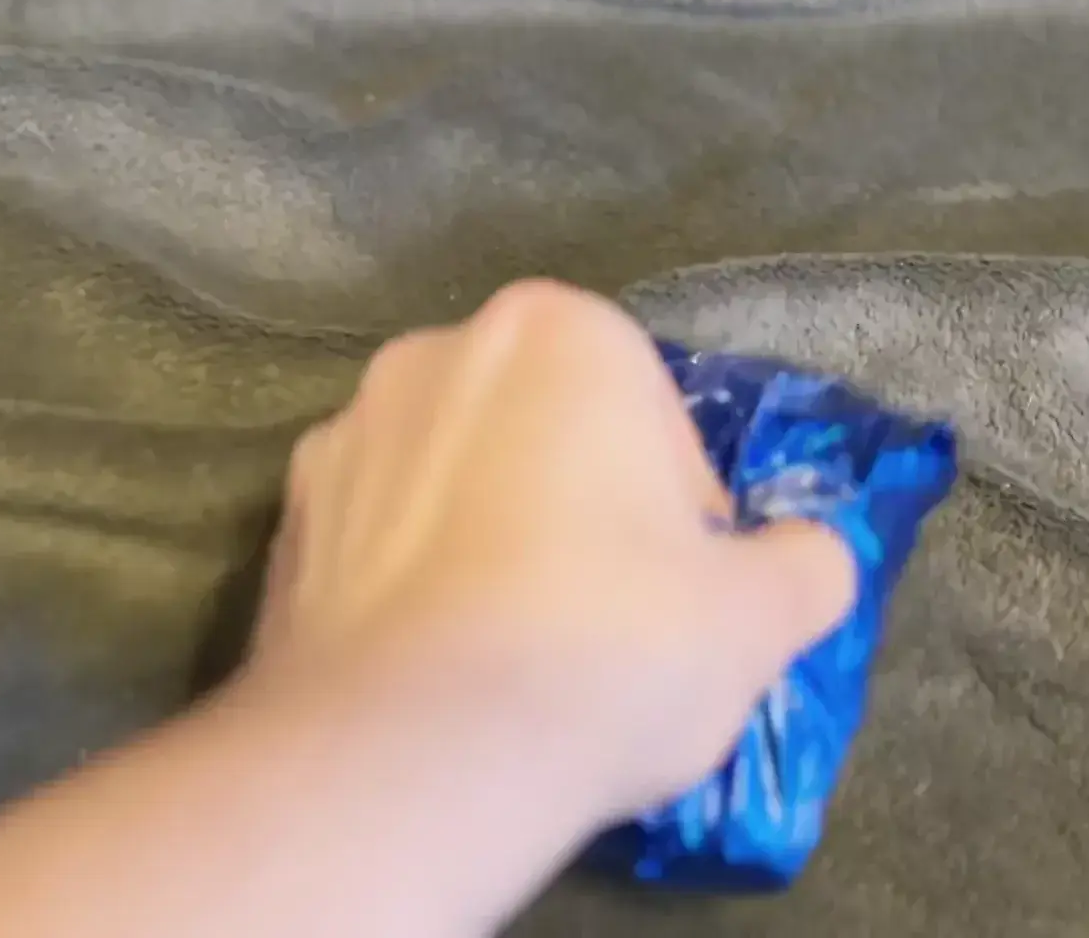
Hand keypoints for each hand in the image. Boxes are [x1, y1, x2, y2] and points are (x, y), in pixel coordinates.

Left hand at [253, 278, 854, 829]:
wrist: (415, 758)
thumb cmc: (609, 648)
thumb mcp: (760, 616)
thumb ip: (806, 565)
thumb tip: (807, 559)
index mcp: (560, 332)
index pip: (655, 417)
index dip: (680, 513)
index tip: (678, 591)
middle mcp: (437, 355)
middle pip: (547, 436)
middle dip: (579, 511)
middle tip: (606, 623)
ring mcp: (342, 440)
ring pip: (457, 487)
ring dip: (492, 545)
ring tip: (517, 656)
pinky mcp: (281, 533)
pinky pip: (382, 549)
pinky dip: (416, 592)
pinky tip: (446, 672)